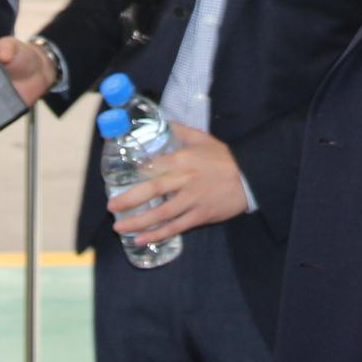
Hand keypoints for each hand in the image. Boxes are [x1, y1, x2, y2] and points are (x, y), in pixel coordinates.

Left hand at [108, 123, 246, 242]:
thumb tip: (163, 122)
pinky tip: (142, 239)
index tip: (119, 177)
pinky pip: (175, 227)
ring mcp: (192, 200)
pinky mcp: (200, 216)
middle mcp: (185, 180)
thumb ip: (181, 131)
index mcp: (184, 160)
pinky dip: (157, 234)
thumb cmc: (224, 158)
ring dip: (138, 222)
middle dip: (129, 199)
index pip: (154, 166)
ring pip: (161, 213)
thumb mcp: (203, 139)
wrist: (249, 178)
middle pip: (152, 190)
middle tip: (112, 206)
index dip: (136, 172)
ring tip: (119, 227)